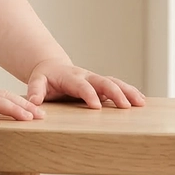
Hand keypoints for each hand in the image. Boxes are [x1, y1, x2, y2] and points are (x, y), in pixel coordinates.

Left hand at [26, 60, 145, 108]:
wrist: (52, 67)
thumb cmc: (44, 78)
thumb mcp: (36, 82)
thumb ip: (35, 91)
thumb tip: (33, 102)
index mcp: (71, 77)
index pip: (82, 86)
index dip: (89, 95)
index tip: (97, 107)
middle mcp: (86, 76)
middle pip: (104, 82)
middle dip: (115, 93)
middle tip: (125, 106)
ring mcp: (95, 79)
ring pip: (115, 82)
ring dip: (128, 92)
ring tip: (141, 103)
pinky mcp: (101, 84)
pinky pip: (117, 85)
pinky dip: (129, 92)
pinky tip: (141, 101)